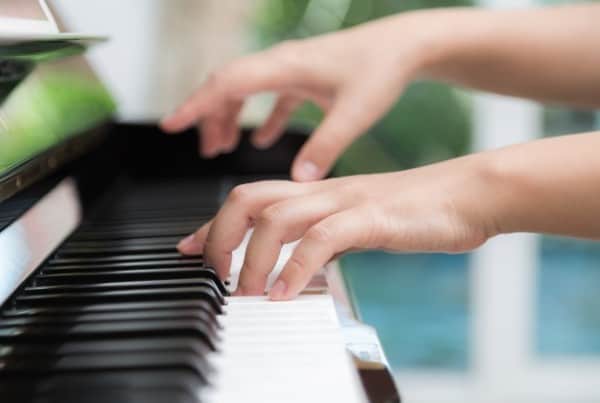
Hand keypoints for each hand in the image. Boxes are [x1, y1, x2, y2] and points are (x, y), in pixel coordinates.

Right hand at [160, 15, 432, 180]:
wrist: (407, 44)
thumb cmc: (383, 71)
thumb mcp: (354, 114)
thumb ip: (326, 147)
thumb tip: (298, 180)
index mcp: (286, 67)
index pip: (228, 82)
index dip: (196, 104)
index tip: (170, 125)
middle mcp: (282, 63)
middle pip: (229, 85)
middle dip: (209, 115)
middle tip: (204, 150)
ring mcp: (292, 68)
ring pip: (246, 89)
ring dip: (230, 116)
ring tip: (222, 148)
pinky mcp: (306, 76)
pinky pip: (271, 96)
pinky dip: (260, 118)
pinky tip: (260, 139)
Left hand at [177, 154, 497, 299]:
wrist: (468, 193)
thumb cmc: (417, 212)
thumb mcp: (359, 225)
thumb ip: (325, 240)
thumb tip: (298, 268)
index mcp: (318, 194)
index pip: (251, 200)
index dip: (213, 224)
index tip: (188, 249)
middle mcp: (324, 192)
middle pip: (249, 198)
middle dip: (218, 235)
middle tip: (211, 274)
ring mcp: (347, 201)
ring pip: (278, 217)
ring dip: (252, 258)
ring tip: (246, 293)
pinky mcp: (373, 217)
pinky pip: (323, 238)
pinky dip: (297, 267)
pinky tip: (287, 294)